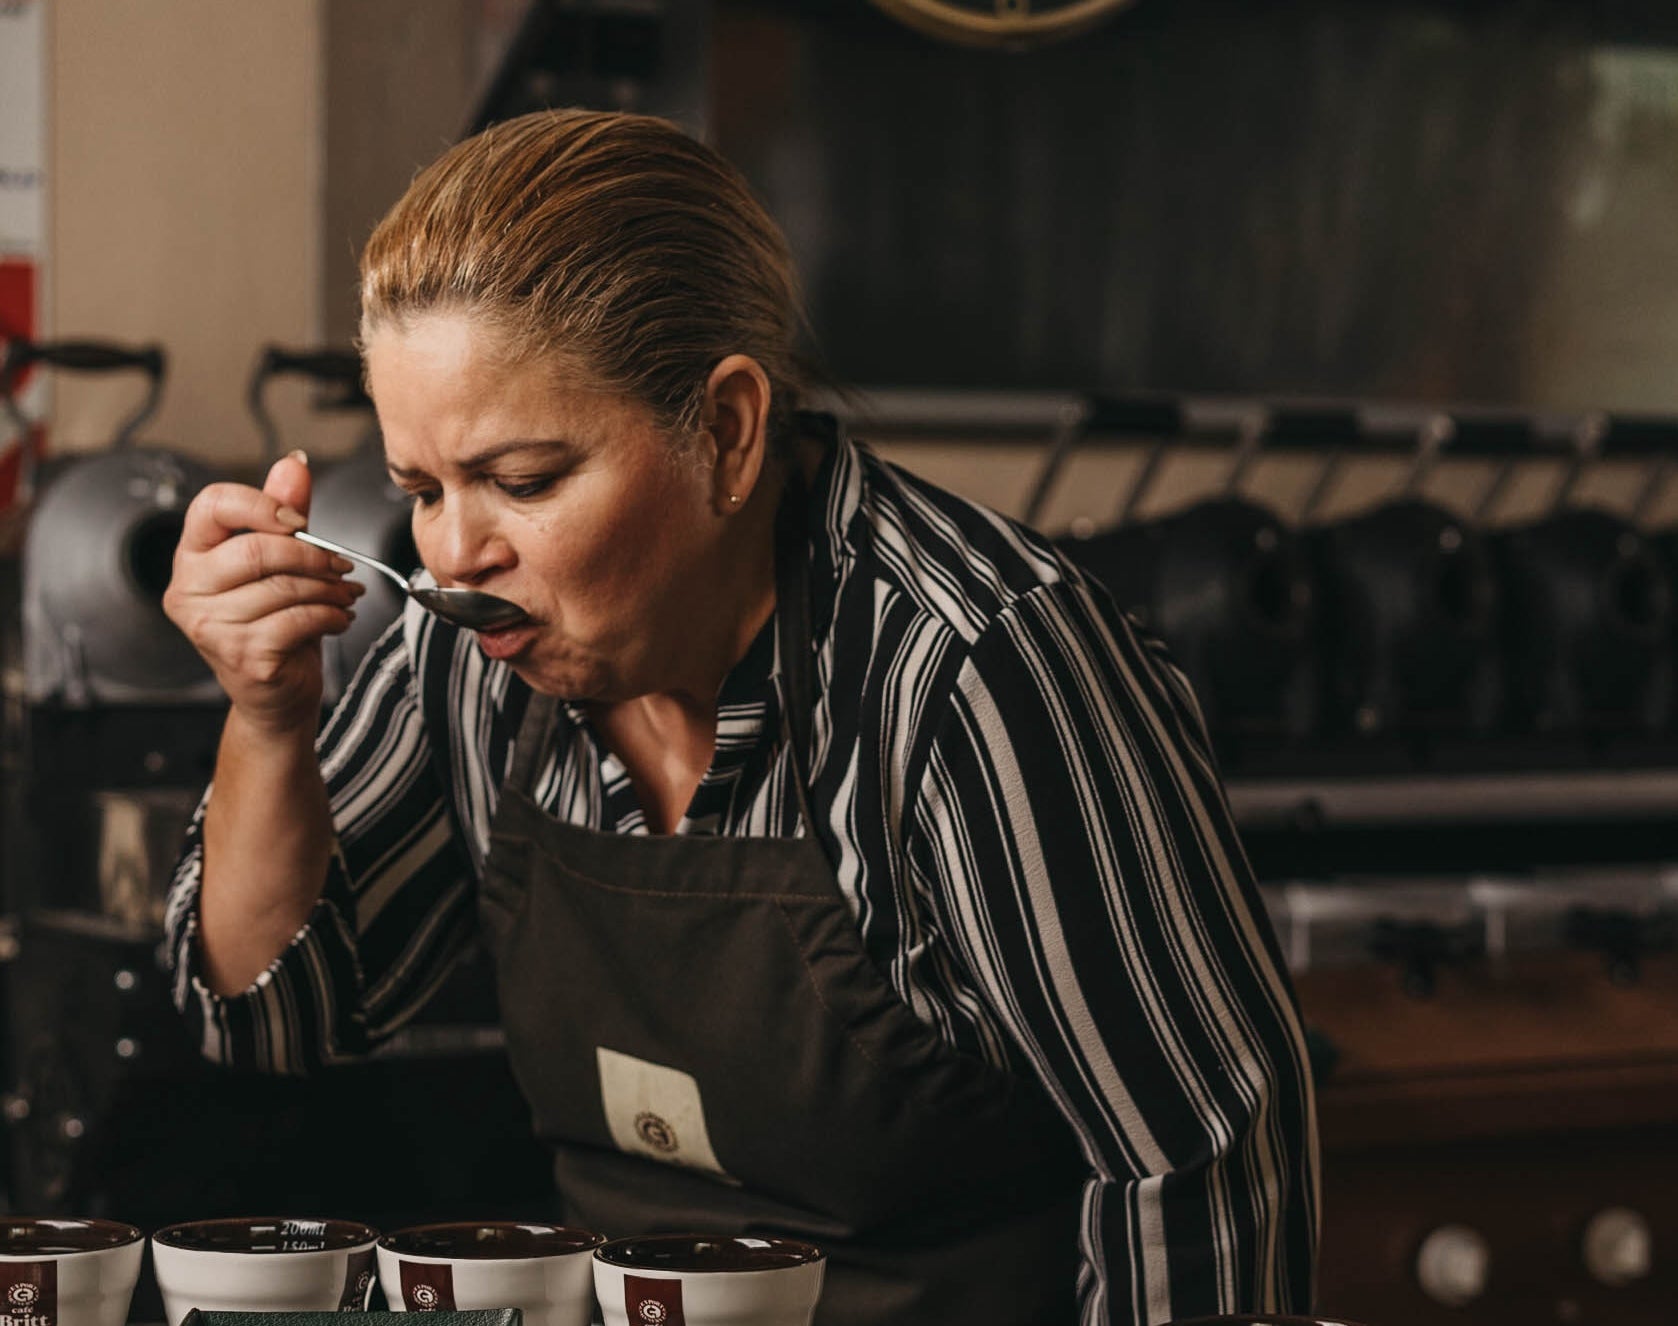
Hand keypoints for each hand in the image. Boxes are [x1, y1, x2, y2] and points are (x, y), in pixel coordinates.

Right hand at [162, 452, 364, 731]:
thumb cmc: (275, 624)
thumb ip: (284, 513)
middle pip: (256, 549)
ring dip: (330, 589)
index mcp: (191, 556)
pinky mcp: (240, 656)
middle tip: (341, 566)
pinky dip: (332, 616)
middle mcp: (187, 589)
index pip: (212, 504)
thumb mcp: (281, 564)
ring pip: (283, 587)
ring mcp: (209, 626)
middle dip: (313, 555)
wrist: (276, 696)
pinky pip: (298, 620)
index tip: (300, 522)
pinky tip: (338, 618)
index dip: (262, 504)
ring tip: (346, 595)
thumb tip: (293, 462)